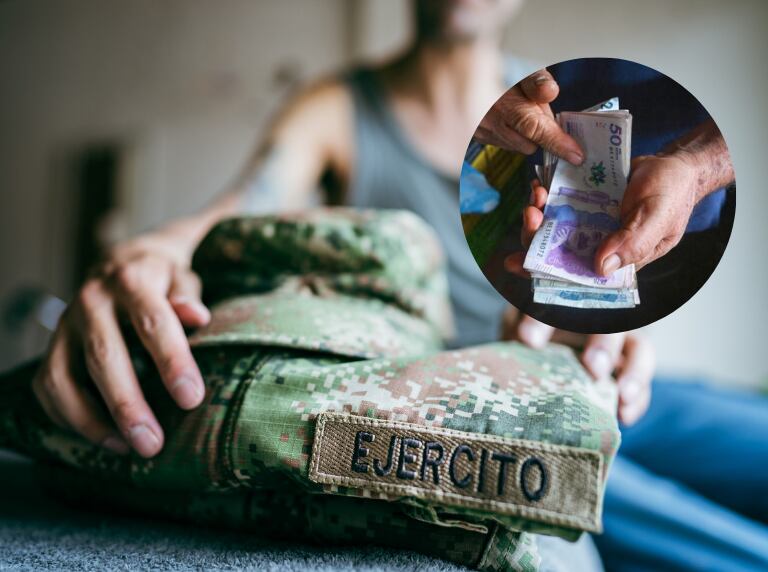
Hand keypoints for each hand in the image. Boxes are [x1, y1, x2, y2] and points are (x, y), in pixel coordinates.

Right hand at [32, 230, 210, 457]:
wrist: (120, 261)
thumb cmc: (161, 278)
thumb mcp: (181, 277)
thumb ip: (188, 296)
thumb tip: (197, 315)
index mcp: (132, 281)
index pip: (153, 323)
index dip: (172, 362)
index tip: (191, 399)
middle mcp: (91, 301)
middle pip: (104, 356)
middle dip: (127, 405)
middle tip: (152, 444)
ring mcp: (65, 324)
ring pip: (64, 377)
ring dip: (91, 421)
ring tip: (126, 449)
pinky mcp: (52, 345)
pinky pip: (48, 386)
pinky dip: (68, 417)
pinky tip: (101, 438)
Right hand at [474, 69, 583, 164]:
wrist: (464, 67)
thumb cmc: (498, 66)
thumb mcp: (521, 66)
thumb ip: (536, 80)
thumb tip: (549, 92)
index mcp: (502, 102)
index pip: (534, 129)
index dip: (557, 143)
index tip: (575, 155)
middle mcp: (487, 121)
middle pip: (527, 144)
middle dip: (539, 133)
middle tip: (539, 110)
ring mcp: (479, 131)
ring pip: (514, 146)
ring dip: (523, 134)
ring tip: (519, 109)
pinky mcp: (474, 136)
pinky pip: (501, 143)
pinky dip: (509, 133)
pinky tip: (506, 115)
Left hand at [501, 308, 654, 425]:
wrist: (532, 360)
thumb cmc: (528, 333)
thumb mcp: (518, 324)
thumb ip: (520, 324)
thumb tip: (524, 337)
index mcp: (572, 298)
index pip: (565, 298)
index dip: (548, 318)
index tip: (527, 338)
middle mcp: (603, 317)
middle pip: (614, 323)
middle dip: (606, 345)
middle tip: (593, 367)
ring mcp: (620, 346)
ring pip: (640, 350)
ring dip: (635, 372)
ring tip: (622, 395)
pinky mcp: (628, 375)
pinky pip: (642, 385)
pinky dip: (638, 400)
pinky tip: (624, 416)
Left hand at [506, 156, 698, 276]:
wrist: (674, 165)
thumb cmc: (673, 195)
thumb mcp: (657, 219)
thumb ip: (633, 243)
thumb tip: (600, 268)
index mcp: (616, 261)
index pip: (575, 276)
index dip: (544, 273)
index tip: (519, 262)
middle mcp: (598, 247)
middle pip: (556, 252)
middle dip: (535, 237)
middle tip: (532, 214)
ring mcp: (589, 225)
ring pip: (553, 228)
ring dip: (538, 215)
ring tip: (537, 195)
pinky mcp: (585, 204)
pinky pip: (559, 205)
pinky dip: (546, 198)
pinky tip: (540, 187)